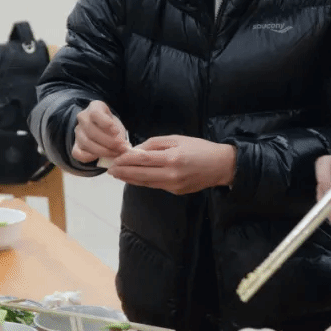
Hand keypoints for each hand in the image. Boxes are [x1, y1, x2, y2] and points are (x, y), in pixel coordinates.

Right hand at [72, 100, 130, 163]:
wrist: (102, 130)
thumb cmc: (111, 126)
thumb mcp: (116, 123)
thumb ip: (117, 132)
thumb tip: (121, 144)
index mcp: (94, 107)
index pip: (95, 113)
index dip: (105, 123)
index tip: (116, 131)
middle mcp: (83, 118)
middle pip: (91, 130)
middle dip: (108, 141)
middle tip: (121, 147)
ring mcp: (77, 132)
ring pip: (86, 143)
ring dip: (103, 151)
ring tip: (116, 153)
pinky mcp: (75, 145)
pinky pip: (78, 153)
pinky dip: (90, 157)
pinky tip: (101, 157)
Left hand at [106, 135, 235, 194]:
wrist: (220, 166)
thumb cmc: (200, 148)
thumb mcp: (178, 139)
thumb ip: (156, 143)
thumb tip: (137, 150)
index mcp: (172, 158)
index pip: (143, 159)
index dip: (126, 160)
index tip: (115, 158)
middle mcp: (171, 174)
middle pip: (141, 174)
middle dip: (123, 172)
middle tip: (110, 170)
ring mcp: (173, 185)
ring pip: (146, 183)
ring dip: (129, 179)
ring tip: (117, 175)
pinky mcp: (175, 191)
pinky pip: (155, 185)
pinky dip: (142, 181)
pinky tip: (134, 178)